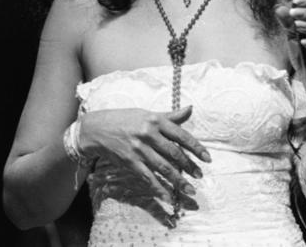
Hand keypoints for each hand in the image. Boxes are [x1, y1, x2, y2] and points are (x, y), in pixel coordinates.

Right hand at [79, 105, 209, 204]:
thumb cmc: (126, 119)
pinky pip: (147, 177)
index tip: (207, 158)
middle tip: (200, 176)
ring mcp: (139, 149)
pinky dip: (159, 188)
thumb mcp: (148, 114)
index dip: (196, 147)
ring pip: (163, 167)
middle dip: (189, 166)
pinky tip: (168, 196)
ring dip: (178, 180)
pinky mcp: (130, 161)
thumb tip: (190, 108)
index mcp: (156, 120)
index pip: (181, 134)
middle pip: (174, 153)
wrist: (97, 128)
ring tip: (190, 190)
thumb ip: (171, 116)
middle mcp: (149, 134)